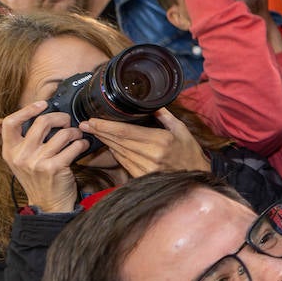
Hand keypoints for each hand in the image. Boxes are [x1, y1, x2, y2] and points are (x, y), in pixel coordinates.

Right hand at [0, 101, 84, 211]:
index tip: (42, 104)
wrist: (48, 203)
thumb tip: (29, 115)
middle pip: (42, 122)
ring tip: (76, 137)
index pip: (10, 123)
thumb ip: (23, 141)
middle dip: (61, 118)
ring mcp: (37, 162)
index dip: (27, 109)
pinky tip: (82, 147)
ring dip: (75, 133)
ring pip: (63, 133)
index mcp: (10, 151)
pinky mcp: (55, 167)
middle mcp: (21, 155)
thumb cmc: (38, 178)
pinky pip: (74, 146)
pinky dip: (82, 144)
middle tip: (67, 122)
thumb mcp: (22, 160)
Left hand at [83, 109, 210, 179]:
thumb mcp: (181, 129)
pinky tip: (110, 145)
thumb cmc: (189, 151)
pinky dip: (115, 152)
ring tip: (94, 132)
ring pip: (118, 152)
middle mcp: (151, 155)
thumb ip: (165, 116)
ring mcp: (145, 168)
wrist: (196, 175)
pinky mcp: (142, 176)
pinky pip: (123, 162)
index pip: (126, 132)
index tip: (93, 121)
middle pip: (118, 142)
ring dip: (105, 142)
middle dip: (100, 132)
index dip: (106, 127)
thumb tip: (151, 104)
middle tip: (85, 125)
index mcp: (161, 141)